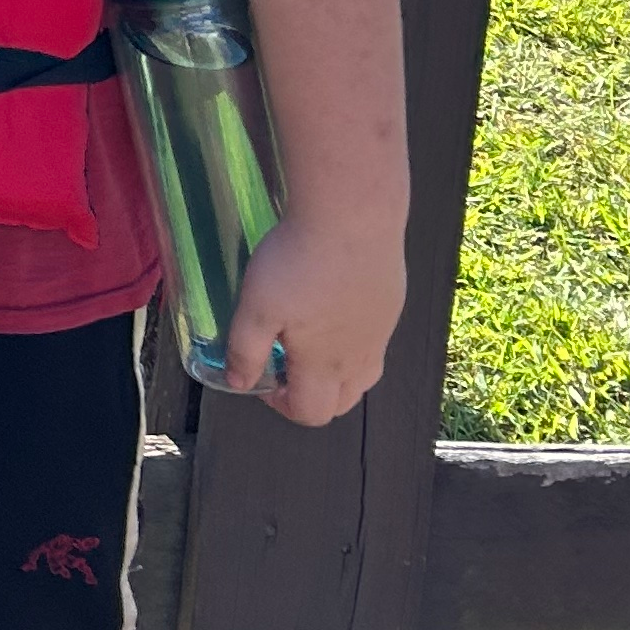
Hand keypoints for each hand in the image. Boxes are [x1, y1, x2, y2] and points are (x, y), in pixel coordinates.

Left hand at [217, 211, 401, 426]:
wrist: (353, 217)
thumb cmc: (299, 263)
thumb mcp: (256, 307)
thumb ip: (245, 350)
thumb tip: (238, 383)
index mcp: (326, 365)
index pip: (311, 413)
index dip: (281, 406)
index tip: (262, 377)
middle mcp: (360, 357)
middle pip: (341, 403)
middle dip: (310, 395)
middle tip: (282, 362)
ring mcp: (381, 332)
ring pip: (363, 376)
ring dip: (334, 373)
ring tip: (306, 339)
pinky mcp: (390, 305)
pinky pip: (374, 341)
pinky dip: (352, 344)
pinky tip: (330, 307)